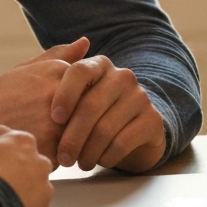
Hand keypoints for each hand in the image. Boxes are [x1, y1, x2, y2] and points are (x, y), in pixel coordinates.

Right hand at [0, 38, 90, 165]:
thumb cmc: (0, 95)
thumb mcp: (28, 69)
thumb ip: (60, 56)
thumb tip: (86, 42)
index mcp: (58, 72)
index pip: (93, 87)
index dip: (81, 101)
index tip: (66, 108)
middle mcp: (62, 95)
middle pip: (91, 111)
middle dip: (81, 121)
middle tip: (57, 127)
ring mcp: (58, 123)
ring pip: (83, 135)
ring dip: (73, 140)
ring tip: (47, 140)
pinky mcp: (52, 150)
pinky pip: (70, 156)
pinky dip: (61, 157)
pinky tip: (41, 152)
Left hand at [51, 49, 166, 171]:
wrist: (133, 131)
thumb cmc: (93, 113)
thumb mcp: (75, 94)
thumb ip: (62, 71)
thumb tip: (75, 44)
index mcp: (99, 65)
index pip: (79, 71)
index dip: (65, 94)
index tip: (54, 118)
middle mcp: (122, 76)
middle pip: (91, 105)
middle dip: (72, 136)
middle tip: (62, 157)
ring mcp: (140, 97)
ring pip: (106, 128)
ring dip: (88, 151)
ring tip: (79, 163)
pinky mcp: (152, 120)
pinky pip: (123, 142)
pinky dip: (106, 157)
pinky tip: (99, 161)